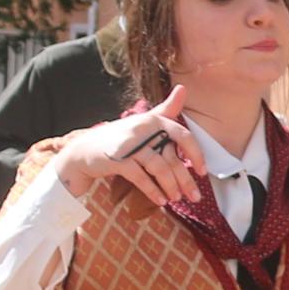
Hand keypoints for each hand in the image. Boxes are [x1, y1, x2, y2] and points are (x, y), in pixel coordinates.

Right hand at [53, 95, 207, 208]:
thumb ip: (166, 109)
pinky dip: (153, 191)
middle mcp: (143, 129)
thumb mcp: (144, 120)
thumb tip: (183, 88)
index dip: (196, 153)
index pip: (182, 135)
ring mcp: (130, 144)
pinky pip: (141, 178)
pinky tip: (160, 200)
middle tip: (194, 197)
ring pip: (159, 169)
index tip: (203, 171)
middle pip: (172, 158)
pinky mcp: (118, 159)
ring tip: (176, 199)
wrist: (85, 150)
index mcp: (153, 120)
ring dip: (170, 187)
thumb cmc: (120, 137)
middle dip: (186, 180)